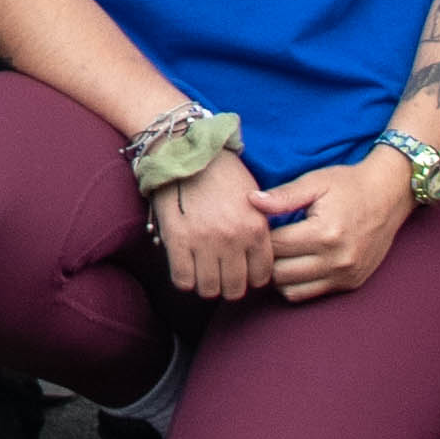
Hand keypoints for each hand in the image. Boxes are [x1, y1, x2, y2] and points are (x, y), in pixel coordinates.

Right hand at [146, 148, 274, 302]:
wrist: (185, 148)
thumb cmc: (221, 171)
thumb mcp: (253, 197)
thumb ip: (257, 228)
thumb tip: (255, 258)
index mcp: (255, 227)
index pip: (262, 276)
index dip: (251, 277)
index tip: (242, 270)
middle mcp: (233, 238)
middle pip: (235, 289)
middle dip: (229, 286)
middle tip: (222, 275)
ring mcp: (204, 241)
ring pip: (209, 290)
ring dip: (207, 285)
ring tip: (203, 272)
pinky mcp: (177, 240)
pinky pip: (183, 280)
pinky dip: (185, 279)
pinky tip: (186, 267)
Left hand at [254, 147, 417, 302]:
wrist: (390, 195)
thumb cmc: (350, 185)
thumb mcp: (316, 182)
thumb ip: (283, 195)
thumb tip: (251, 200)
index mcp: (324, 233)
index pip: (274, 246)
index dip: (261, 236)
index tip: (260, 226)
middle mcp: (336, 260)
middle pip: (279, 273)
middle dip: (268, 258)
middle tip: (269, 241)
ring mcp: (345, 275)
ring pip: (291, 290)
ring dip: (280, 274)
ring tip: (282, 253)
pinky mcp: (351, 283)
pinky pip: (310, 294)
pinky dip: (298, 283)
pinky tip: (298, 263)